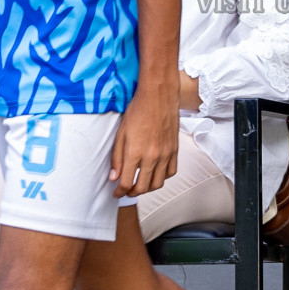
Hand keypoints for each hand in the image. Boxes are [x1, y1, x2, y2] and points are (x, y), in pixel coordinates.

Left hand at [110, 82, 178, 196]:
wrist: (158, 96)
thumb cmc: (138, 110)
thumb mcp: (121, 133)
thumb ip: (117, 158)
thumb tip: (114, 177)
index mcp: (135, 153)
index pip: (126, 183)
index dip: (119, 192)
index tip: (116, 193)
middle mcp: (152, 156)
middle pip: (142, 188)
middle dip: (132, 193)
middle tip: (127, 191)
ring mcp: (165, 154)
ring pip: (158, 184)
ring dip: (148, 188)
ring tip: (141, 184)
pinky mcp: (175, 150)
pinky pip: (171, 172)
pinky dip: (162, 178)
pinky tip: (155, 173)